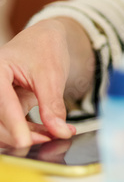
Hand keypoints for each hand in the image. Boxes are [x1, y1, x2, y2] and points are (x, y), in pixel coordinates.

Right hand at [0, 19, 85, 147]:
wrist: (44, 40)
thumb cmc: (44, 48)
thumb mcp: (52, 75)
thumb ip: (52, 105)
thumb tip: (60, 132)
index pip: (2, 102)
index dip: (13, 123)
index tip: (25, 141)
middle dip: (20, 134)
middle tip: (48, 140)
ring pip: (3, 126)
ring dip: (26, 135)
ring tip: (53, 135)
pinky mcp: (5, 106)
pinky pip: (13, 125)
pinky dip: (30, 131)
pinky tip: (49, 133)